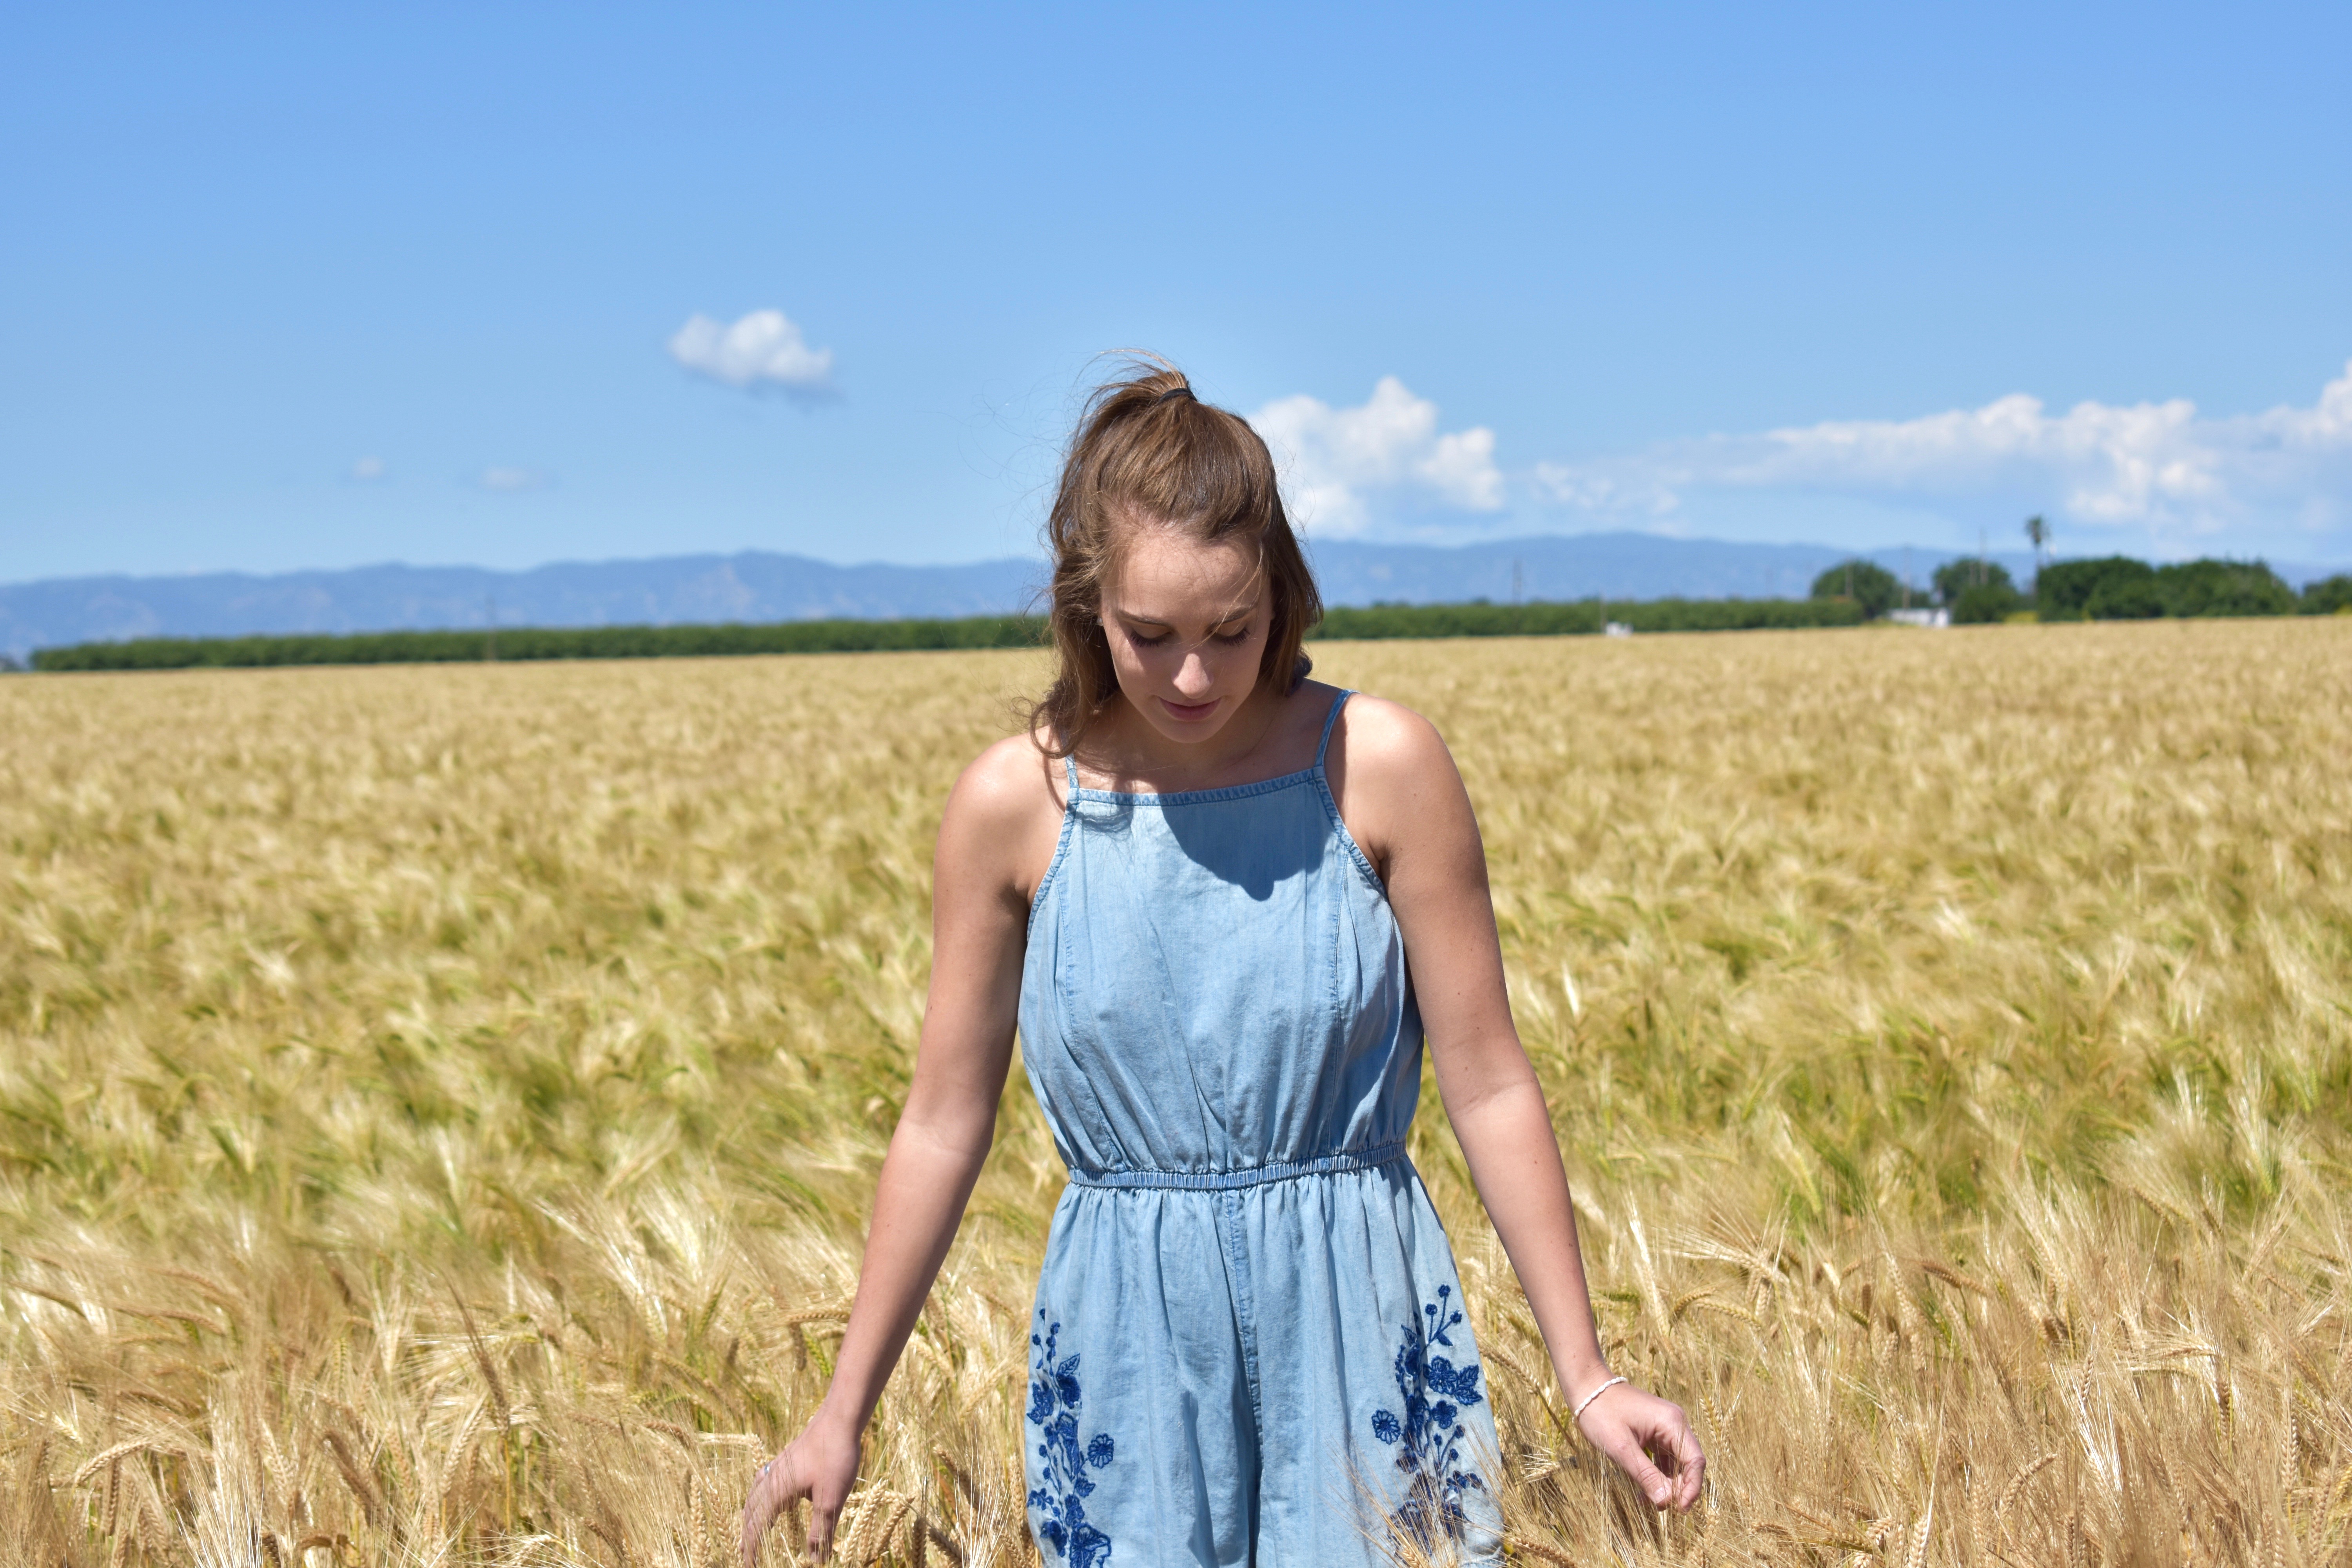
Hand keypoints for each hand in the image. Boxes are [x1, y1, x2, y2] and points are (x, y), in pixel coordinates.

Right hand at [741, 1415, 860, 1564]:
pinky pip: (764, 1484)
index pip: (756, 1528)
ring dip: (751, 1517)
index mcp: (776, 1492)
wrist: (840, 1419)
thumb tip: (814, 1560)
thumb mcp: (831, 1500)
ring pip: (755, 1497)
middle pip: (750, 1513)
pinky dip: (761, 1499)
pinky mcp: (786, 1459)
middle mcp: (770, 1479)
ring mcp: (777, 1467)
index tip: (747, 1566)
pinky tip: (771, 1498)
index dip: (751, 1549)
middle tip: (746, 1555)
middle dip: (747, 1535)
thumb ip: (821, 1532)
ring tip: (751, 1532)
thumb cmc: (835, 1457)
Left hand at [1574, 1379, 1703, 1510]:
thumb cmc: (1601, 1413)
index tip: (1680, 1509)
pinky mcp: (1654, 1431)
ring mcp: (1665, 1426)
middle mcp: (1674, 1423)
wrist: (1586, 1387)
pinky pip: (1663, 1457)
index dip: (1692, 1488)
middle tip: (1662, 1509)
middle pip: (1688, 1463)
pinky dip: (1656, 1475)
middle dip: (1679, 1488)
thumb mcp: (1621, 1448)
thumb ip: (1645, 1475)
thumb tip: (1666, 1502)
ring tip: (1651, 1505)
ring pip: (1676, 1462)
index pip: (1695, 1461)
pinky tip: (1644, 1493)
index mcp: (1672, 1423)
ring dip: (1667, 1484)